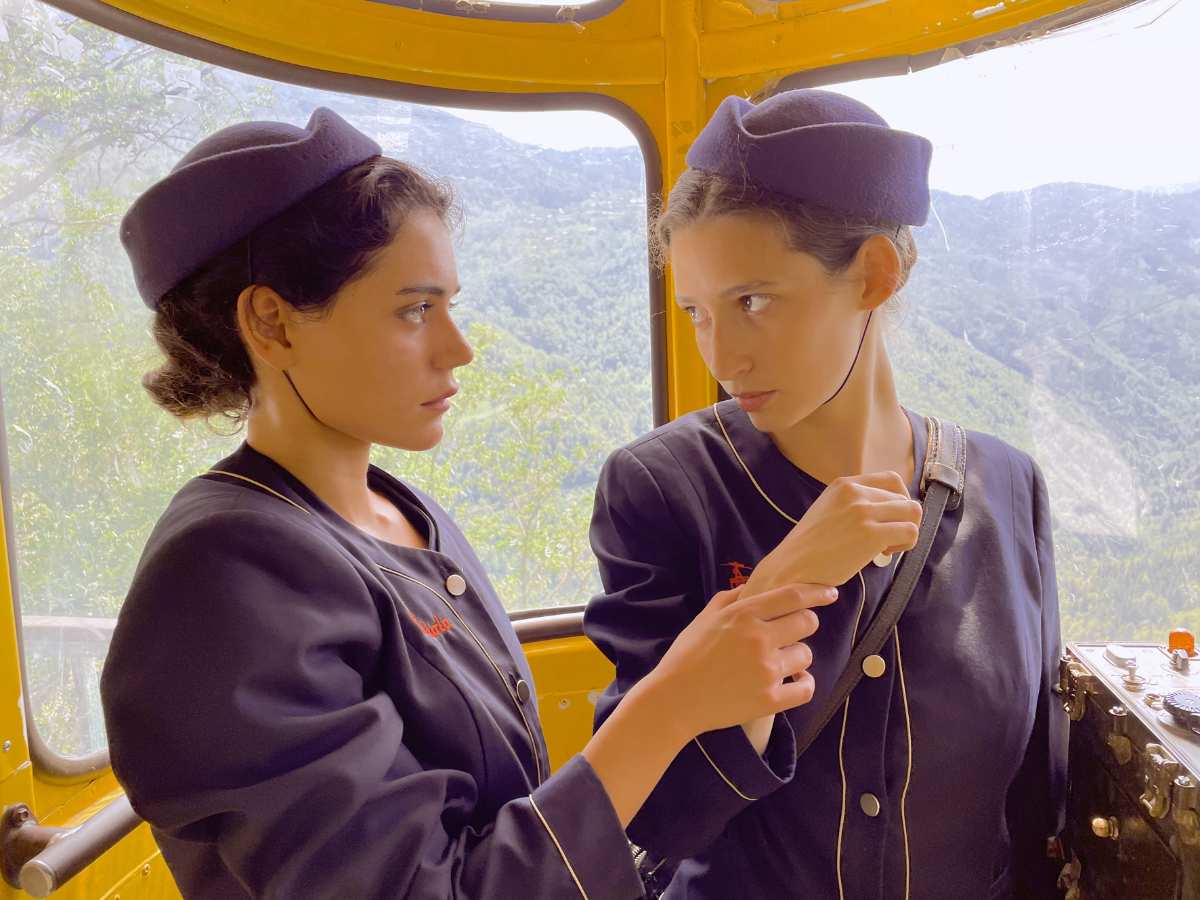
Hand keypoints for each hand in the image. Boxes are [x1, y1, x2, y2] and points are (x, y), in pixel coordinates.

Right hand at [648, 583, 836, 738]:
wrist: (675, 699)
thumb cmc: (687, 655)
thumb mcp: (706, 617)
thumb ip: (734, 597)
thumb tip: (760, 587)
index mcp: (743, 615)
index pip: (793, 596)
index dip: (817, 592)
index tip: (830, 594)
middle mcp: (759, 640)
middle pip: (807, 623)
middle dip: (804, 624)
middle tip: (791, 633)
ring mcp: (766, 671)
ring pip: (806, 655)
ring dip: (797, 656)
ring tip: (778, 662)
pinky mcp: (770, 700)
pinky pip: (806, 688)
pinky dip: (804, 683)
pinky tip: (794, 680)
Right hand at [745, 471, 921, 593]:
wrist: (791, 567)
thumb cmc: (810, 547)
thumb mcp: (829, 510)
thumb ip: (855, 504)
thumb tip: (891, 511)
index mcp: (844, 484)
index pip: (892, 479)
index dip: (900, 499)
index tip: (891, 518)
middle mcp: (854, 492)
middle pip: (904, 498)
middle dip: (900, 520)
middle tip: (884, 540)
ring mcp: (863, 511)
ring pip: (912, 512)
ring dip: (906, 531)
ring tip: (886, 547)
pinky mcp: (871, 534)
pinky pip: (910, 532)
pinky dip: (905, 545)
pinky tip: (883, 554)